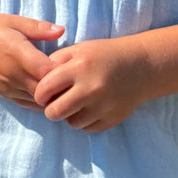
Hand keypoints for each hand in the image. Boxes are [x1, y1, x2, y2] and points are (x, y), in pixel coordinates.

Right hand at [0, 14, 63, 109]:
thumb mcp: (14, 21)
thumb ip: (38, 28)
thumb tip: (62, 30)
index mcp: (16, 53)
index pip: (46, 72)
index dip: (62, 71)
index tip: (72, 64)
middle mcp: (11, 74)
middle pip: (44, 91)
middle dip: (60, 87)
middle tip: (72, 78)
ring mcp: (6, 87)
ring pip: (36, 101)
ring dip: (51, 96)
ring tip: (63, 85)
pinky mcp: (3, 94)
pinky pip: (26, 104)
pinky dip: (40, 101)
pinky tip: (49, 92)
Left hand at [33, 36, 150, 132]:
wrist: (141, 65)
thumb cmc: (104, 55)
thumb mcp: (79, 49)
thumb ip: (56, 62)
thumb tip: (36, 80)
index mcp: (79, 67)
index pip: (44, 89)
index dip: (39, 94)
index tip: (42, 94)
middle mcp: (90, 88)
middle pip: (54, 113)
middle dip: (51, 109)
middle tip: (56, 103)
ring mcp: (102, 106)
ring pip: (71, 123)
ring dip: (70, 116)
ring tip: (77, 102)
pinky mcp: (112, 119)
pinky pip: (87, 128)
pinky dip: (86, 121)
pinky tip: (91, 107)